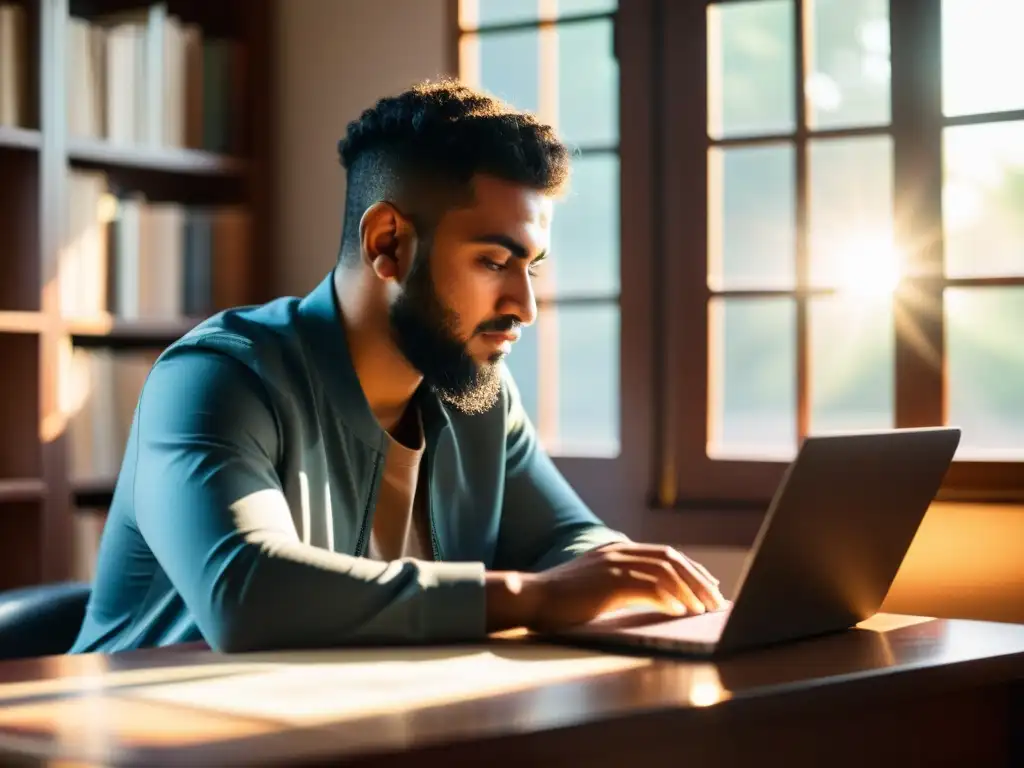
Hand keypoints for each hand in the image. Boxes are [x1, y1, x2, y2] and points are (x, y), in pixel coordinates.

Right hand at [485, 544, 725, 632]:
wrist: (532, 598)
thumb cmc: (563, 602)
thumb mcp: (598, 589)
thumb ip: (623, 587)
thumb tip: (659, 601)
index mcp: (617, 551)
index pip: (665, 554)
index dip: (692, 570)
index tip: (710, 587)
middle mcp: (618, 552)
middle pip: (671, 558)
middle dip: (698, 580)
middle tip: (716, 601)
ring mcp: (613, 563)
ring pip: (665, 570)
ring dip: (689, 591)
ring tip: (703, 610)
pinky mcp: (609, 580)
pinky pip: (649, 585)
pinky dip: (669, 598)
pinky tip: (680, 612)